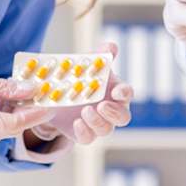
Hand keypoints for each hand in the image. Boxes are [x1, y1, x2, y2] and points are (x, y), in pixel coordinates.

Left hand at [0, 43, 133, 146]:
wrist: (58, 94)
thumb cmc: (80, 78)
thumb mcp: (87, 65)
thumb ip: (99, 57)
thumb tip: (111, 47)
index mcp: (115, 92)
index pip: (127, 94)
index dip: (125, 93)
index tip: (117, 91)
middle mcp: (111, 111)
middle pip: (123, 117)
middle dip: (114, 112)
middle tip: (102, 105)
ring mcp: (98, 124)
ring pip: (106, 129)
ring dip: (98, 121)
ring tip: (85, 110)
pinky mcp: (83, 134)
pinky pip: (88, 139)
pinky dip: (84, 132)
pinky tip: (77, 123)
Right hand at [0, 48, 54, 144]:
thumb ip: (7, 88)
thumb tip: (31, 90)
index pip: (15, 124)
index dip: (35, 115)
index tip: (50, 106)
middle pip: (10, 130)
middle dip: (27, 115)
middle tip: (39, 98)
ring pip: (1, 131)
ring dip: (14, 116)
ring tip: (20, 96)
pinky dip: (1, 118)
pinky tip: (4, 102)